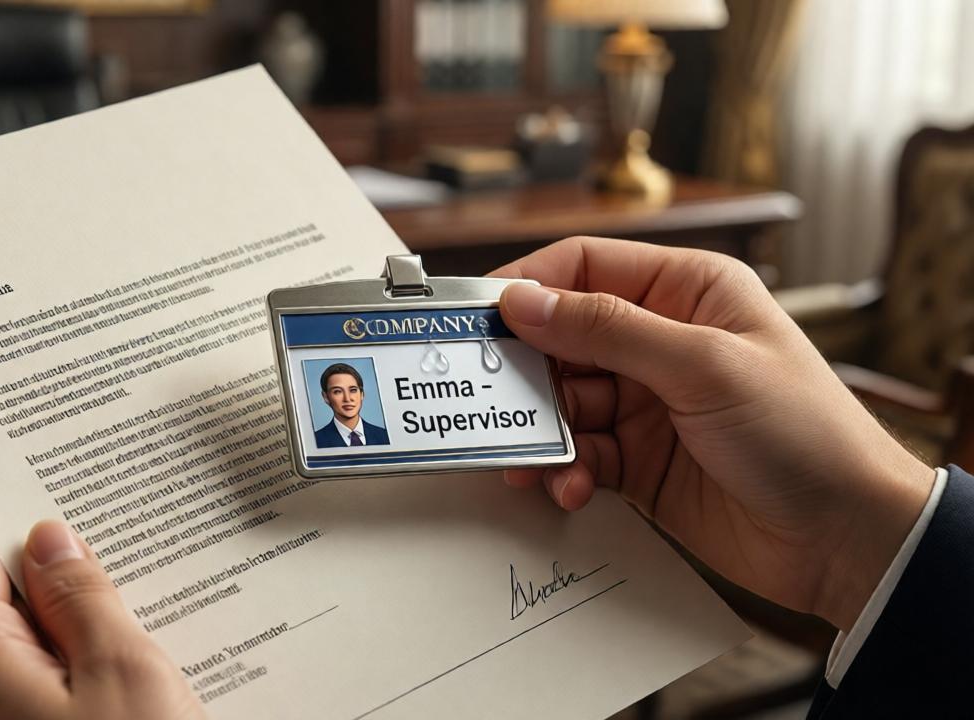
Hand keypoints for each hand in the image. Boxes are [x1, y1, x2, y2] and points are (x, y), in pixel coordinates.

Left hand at [0, 520, 203, 719]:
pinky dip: (71, 684)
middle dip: (60, 588)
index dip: (19, 524)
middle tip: (126, 584)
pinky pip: (28, 695)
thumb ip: (83, 598)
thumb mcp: (125, 673)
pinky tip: (126, 693)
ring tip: (140, 648)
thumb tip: (53, 540)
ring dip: (73, 642)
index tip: (70, 513)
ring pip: (18, 655)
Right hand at [493, 237, 934, 632]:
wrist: (847, 538)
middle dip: (523, 370)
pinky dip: (566, 470)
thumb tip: (525, 301)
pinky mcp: (639, 460)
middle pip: (561, 338)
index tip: (478, 314)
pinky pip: (579, 454)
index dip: (528, 286)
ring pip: (562, 403)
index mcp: (687, 291)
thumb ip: (608, 330)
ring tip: (526, 460)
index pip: (584, 267)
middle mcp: (661, 341)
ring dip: (540, 432)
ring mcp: (647, 403)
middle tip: (485, 397)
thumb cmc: (804, 432)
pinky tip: (570, 486)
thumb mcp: (703, 366)